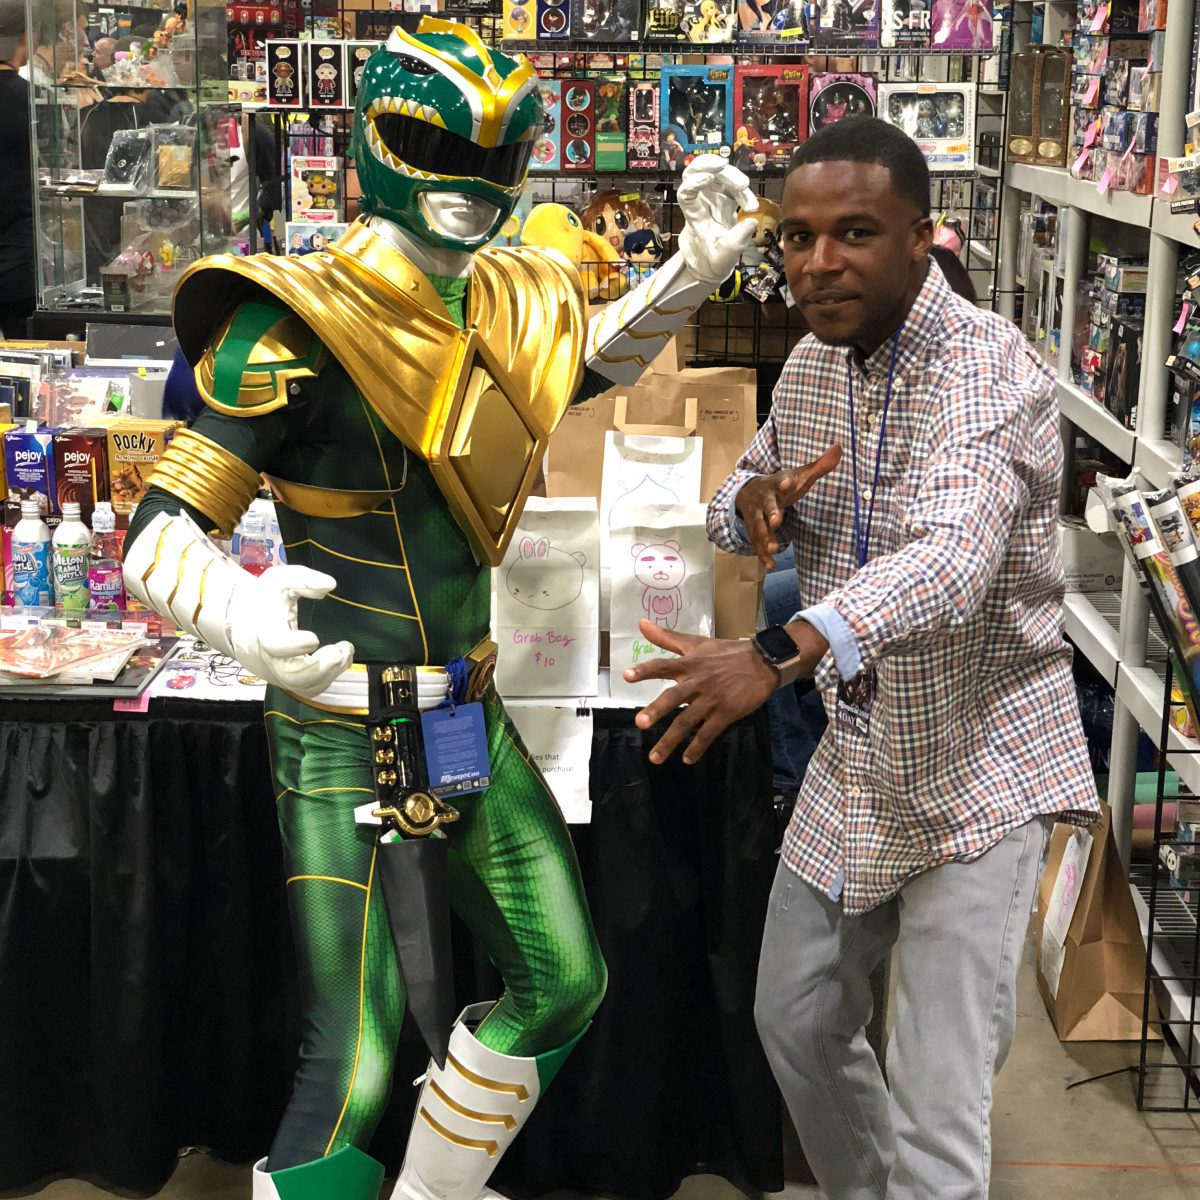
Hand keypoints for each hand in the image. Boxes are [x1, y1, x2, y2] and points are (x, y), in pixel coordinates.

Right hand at [227, 565, 353, 695]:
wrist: (242, 620)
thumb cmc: (264, 599)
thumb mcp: (280, 579)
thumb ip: (303, 579)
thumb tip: (330, 584)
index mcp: (264, 630)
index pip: (275, 645)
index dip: (296, 646)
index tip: (315, 638)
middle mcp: (268, 657)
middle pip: (292, 676)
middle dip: (322, 666)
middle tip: (342, 649)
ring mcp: (277, 672)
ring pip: (303, 687)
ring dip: (330, 673)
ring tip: (345, 653)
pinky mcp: (286, 679)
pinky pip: (308, 689)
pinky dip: (327, 678)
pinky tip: (339, 660)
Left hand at [624, 618, 825, 764]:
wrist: (763, 662)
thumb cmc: (725, 653)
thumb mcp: (696, 643)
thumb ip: (667, 637)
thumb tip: (641, 623)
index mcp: (689, 664)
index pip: (663, 666)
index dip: (645, 671)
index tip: (626, 676)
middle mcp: (698, 682)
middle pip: (674, 697)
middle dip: (656, 710)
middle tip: (640, 724)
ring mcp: (712, 699)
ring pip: (688, 721)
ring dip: (671, 740)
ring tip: (655, 757)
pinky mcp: (726, 713)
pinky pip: (708, 733)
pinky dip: (697, 747)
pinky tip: (687, 759)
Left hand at [676, 158, 759, 284]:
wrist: (711, 265)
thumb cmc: (711, 262)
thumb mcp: (723, 259)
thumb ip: (735, 242)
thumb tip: (751, 222)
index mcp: (694, 217)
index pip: (685, 194)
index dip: (693, 182)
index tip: (709, 178)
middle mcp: (700, 203)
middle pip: (694, 173)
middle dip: (707, 164)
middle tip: (723, 166)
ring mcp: (711, 199)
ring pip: (715, 175)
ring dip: (731, 176)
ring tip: (744, 188)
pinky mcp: (724, 199)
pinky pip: (731, 186)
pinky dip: (743, 192)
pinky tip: (750, 206)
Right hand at [736, 445, 842, 569]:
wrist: (747, 492)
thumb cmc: (781, 485)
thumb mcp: (799, 475)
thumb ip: (819, 466)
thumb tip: (839, 448)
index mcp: (776, 484)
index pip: (781, 481)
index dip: (785, 482)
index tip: (789, 482)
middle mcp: (764, 500)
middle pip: (767, 506)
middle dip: (771, 514)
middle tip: (776, 522)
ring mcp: (757, 516)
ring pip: (759, 528)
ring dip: (766, 538)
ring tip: (775, 549)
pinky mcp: (754, 530)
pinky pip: (757, 543)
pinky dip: (763, 554)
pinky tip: (770, 566)